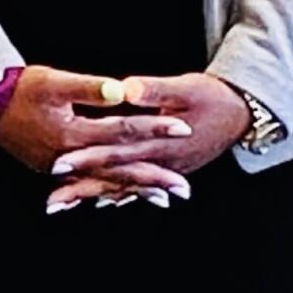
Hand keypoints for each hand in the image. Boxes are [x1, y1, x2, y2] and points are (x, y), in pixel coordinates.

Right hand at [0, 66, 195, 203]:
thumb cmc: (19, 88)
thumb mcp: (55, 82)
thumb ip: (90, 88)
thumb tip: (123, 91)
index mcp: (74, 134)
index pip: (124, 132)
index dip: (155, 129)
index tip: (183, 128)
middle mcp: (70, 157)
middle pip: (120, 169)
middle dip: (154, 178)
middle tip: (183, 187)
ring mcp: (60, 166)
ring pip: (105, 182)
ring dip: (134, 191)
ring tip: (162, 199)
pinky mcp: (53, 168)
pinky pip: (88, 185)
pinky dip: (108, 190)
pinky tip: (122, 196)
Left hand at [47, 73, 246, 207]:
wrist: (242, 113)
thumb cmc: (213, 96)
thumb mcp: (185, 87)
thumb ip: (154, 89)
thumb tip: (126, 88)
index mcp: (160, 143)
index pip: (116, 152)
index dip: (87, 159)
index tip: (59, 164)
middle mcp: (161, 163)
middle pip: (114, 178)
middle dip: (81, 188)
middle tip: (51, 200)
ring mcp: (166, 169)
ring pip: (124, 187)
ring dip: (93, 195)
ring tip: (63, 206)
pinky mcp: (171, 169)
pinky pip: (140, 186)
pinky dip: (120, 194)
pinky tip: (103, 201)